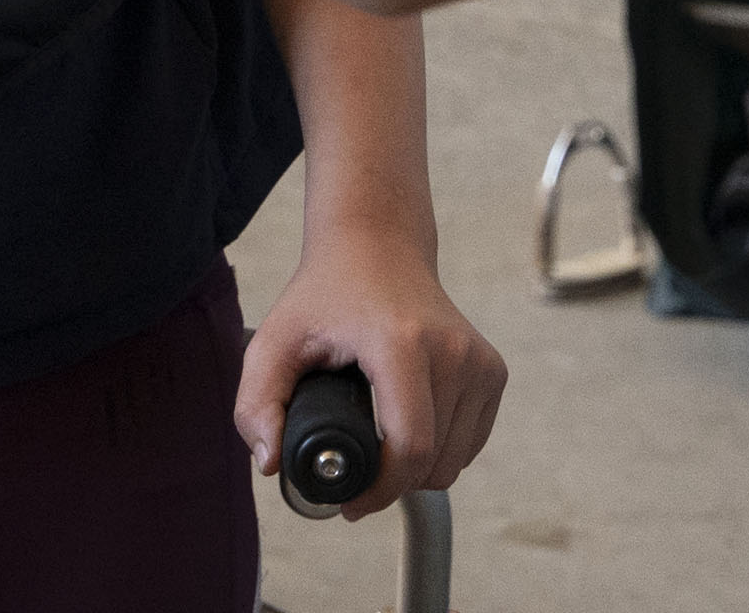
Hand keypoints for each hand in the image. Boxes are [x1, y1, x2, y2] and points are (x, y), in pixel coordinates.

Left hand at [232, 219, 507, 518]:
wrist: (377, 245)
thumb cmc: (324, 296)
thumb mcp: (273, 341)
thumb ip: (256, 404)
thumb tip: (270, 463)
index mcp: (402, 343)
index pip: (409, 446)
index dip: (380, 490)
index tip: (350, 503)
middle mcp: (452, 351)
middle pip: (433, 462)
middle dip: (393, 485)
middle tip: (356, 474)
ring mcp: (479, 360)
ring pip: (455, 460)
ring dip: (418, 472)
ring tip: (379, 449)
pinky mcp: (492, 370)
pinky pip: (471, 442)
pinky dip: (442, 453)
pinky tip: (408, 432)